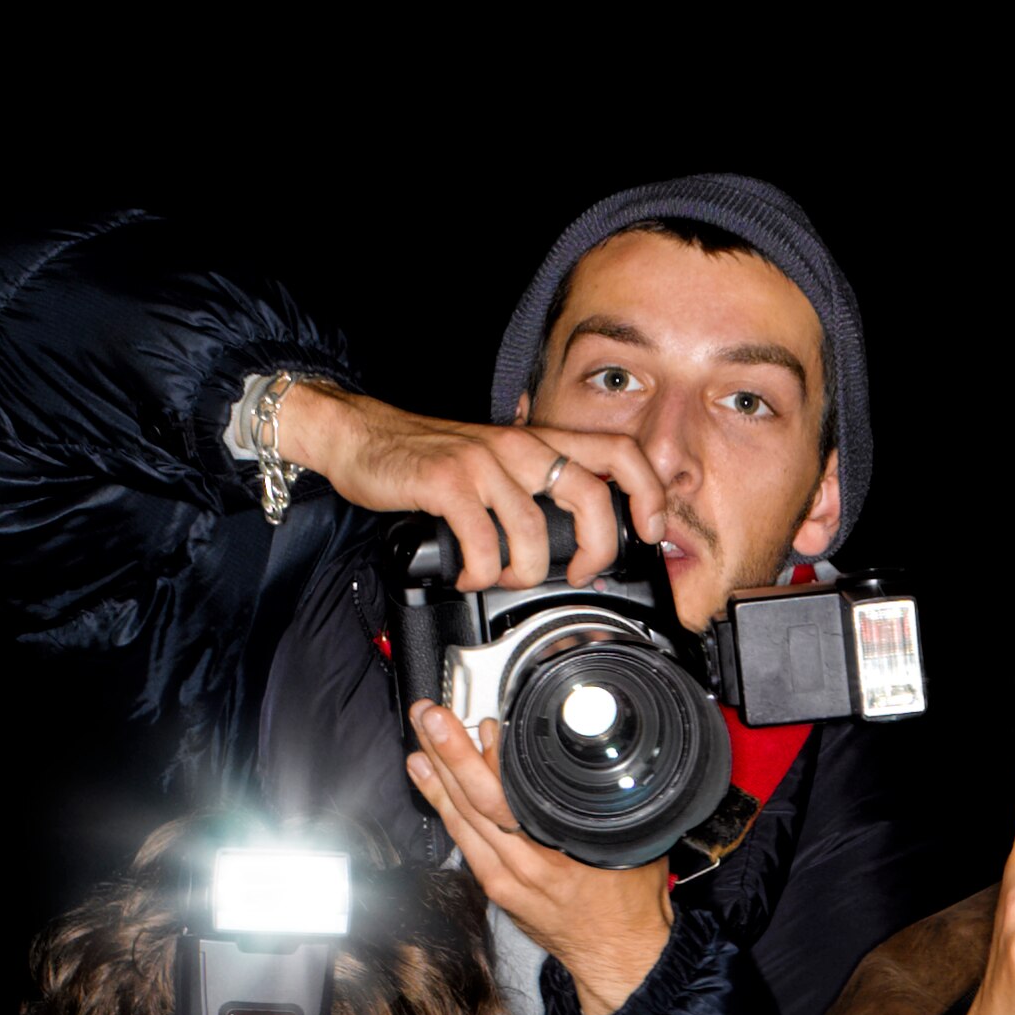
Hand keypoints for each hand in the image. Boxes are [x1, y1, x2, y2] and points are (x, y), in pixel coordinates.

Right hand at [281, 381, 667, 591]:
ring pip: (534, 527)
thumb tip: (578, 540)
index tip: (651, 530)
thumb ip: (536, 490)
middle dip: (598, 547)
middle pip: (591, 493)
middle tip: (582, 573)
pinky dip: (480, 570)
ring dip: (527, 569)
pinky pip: (480, 537)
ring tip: (506, 577)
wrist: (362, 436)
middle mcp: (520, 446)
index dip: (649, 491)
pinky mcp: (444, 481)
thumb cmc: (432, 458)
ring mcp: (483, 462)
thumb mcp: (498, 464)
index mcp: (541, 442)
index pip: (620, 451)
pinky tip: (470, 574)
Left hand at [406, 700, 675, 1014]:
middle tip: (431, 719)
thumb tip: (591, 761)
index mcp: (559, 854)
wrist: (618, 954)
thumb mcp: (635, 844)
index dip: (489, 760)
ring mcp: (504, 880)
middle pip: (474, 803)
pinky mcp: (496, 887)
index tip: (480, 726)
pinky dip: (445, 808)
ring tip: (420, 742)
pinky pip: (464, 841)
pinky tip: (431, 785)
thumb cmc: (630, 902)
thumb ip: (609, 808)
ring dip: (437, 777)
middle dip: (449, 754)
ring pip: (461, 821)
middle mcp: (523, 867)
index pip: (511, 799)